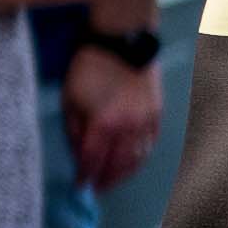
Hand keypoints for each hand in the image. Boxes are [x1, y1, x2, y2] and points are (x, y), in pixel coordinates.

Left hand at [62, 42, 164, 191]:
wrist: (122, 38)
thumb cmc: (89, 65)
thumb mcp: (70, 98)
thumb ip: (74, 130)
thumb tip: (79, 153)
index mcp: (104, 124)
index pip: (93, 160)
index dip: (85, 176)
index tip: (80, 185)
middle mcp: (128, 128)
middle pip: (118, 166)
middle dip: (106, 180)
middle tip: (97, 189)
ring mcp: (146, 121)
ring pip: (138, 158)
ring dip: (125, 174)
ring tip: (114, 180)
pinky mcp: (157, 113)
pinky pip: (151, 144)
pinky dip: (141, 157)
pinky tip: (133, 162)